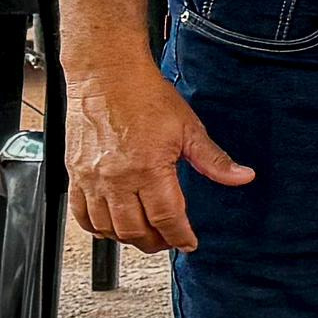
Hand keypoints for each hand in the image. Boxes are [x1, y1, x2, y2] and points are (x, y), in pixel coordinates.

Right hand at [64, 52, 251, 252]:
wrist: (106, 75)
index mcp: (148, 168)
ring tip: (146, 234)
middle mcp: (116, 178)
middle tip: (170, 240)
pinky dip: (97, 228)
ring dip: (128, 238)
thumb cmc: (144, 96)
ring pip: (107, 227)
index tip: (189, 242)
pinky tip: (112, 226)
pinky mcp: (75, 174)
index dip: (181, 236)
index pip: (167, 218)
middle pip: (136, 230)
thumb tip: (242, 176)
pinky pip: (81, 214)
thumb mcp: (189, 128)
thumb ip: (214, 160)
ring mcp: (92, 178)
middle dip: (157, 242)